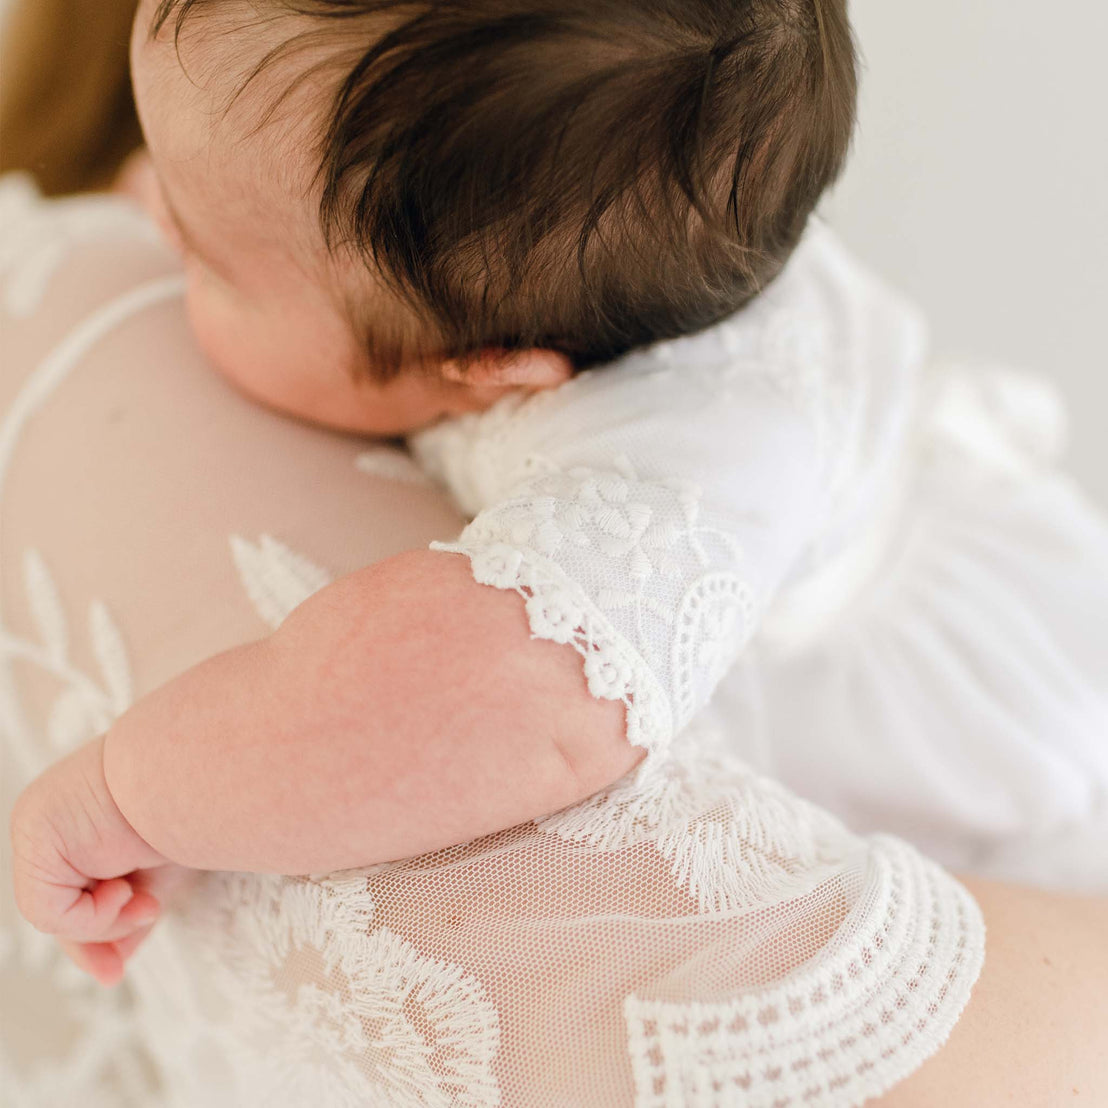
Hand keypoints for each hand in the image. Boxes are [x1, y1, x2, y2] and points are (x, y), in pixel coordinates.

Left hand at [9, 734, 198, 985]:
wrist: (199, 775)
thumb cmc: (192, 816)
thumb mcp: (157, 878)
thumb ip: (128, 916)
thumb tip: (108, 968)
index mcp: (82, 820)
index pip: (74, 888)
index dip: (94, 933)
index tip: (113, 972)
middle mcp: (54, 820)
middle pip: (59, 903)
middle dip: (91, 940)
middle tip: (113, 972)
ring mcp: (41, 824)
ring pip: (53, 911)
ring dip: (103, 923)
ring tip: (146, 903)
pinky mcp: (37, 834)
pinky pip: (48, 908)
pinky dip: (90, 916)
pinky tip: (124, 890)